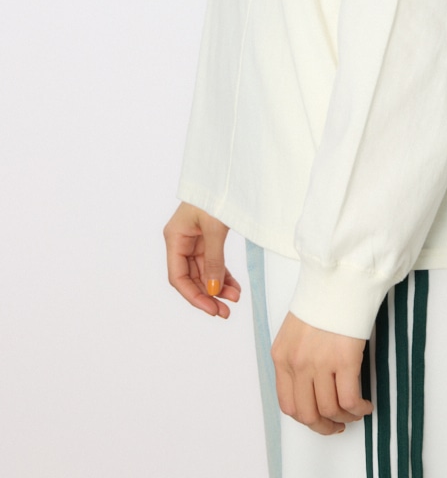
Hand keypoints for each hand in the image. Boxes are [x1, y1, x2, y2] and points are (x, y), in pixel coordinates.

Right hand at [163, 201, 240, 318]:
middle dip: (208, 295)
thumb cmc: (216, 194)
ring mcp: (194, 239)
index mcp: (174, 237)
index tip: (210, 309)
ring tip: (235, 299)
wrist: (227, 172)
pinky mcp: (207, 237)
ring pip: (204, 272)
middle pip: (192, 277)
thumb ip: (213, 261)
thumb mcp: (214, 229)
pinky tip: (233, 287)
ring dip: (218, 286)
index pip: (178, 276)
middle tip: (226, 311)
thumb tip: (212, 291)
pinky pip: (213, 262)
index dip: (193, 296)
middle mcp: (181, 240)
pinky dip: (222, 275)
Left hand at [272, 311, 372, 435]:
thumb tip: (311, 386)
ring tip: (355, 412)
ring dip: (345, 418)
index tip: (319, 419)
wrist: (340, 277)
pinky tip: (365, 405)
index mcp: (282, 355)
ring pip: (329, 410)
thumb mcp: (296, 330)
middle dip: (324, 426)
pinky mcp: (344, 360)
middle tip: (338, 425)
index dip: (306, 418)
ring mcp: (319, 363)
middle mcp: (297, 363)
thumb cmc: (322, 299)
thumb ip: (297, 358)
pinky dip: (358, 409)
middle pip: (307, 413)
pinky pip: (349, 400)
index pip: (287, 403)